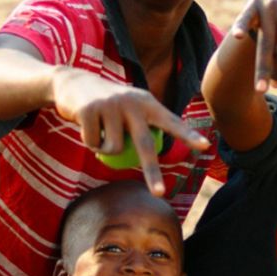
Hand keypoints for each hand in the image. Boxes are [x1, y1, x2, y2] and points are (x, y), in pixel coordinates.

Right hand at [50, 69, 208, 196]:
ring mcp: (110, 105)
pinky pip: (93, 144)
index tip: (205, 146)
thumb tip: (152, 158)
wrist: (72, 82)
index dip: (188, 135)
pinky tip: (87, 126)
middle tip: (160, 193)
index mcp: (147, 102)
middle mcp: (132, 102)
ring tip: (100, 131)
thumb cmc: (107, 102)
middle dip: (153, 172)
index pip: (171, 122)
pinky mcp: (89, 110)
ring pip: (113, 149)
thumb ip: (142, 125)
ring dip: (104, 148)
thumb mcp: (128, 107)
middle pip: (144, 145)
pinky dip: (89, 142)